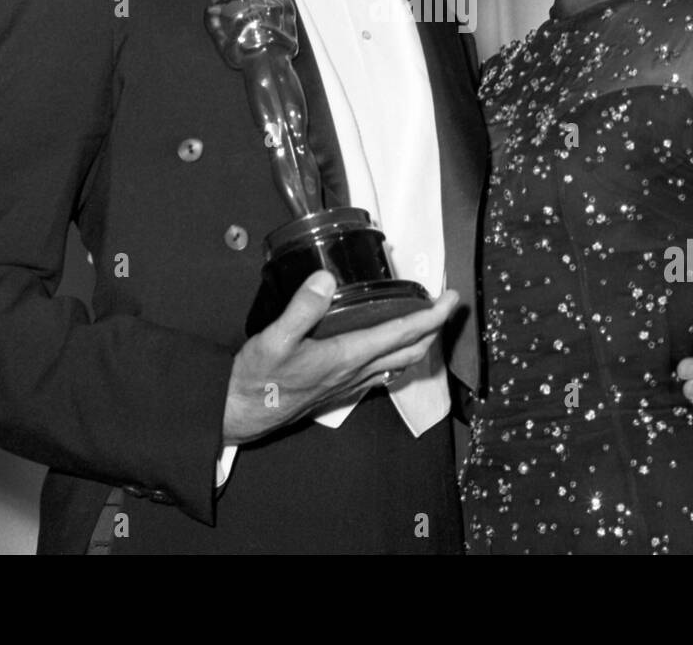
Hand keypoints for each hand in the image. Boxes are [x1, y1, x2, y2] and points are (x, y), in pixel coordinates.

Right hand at [222, 270, 458, 443]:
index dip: (431, 316)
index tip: (451, 299)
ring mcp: (350, 384)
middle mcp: (356, 372)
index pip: (401, 333)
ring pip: (399, 364)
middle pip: (410, 352)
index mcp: (347, 356)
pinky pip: (382, 373)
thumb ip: (302, 308)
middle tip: (447, 305)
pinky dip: (397, 356)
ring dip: (419, 343)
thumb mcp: (274, 338)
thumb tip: (326, 277)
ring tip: (427, 321)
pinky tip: (391, 348)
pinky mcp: (340, 390)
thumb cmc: (258, 378)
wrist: (241, 414)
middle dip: (434, 328)